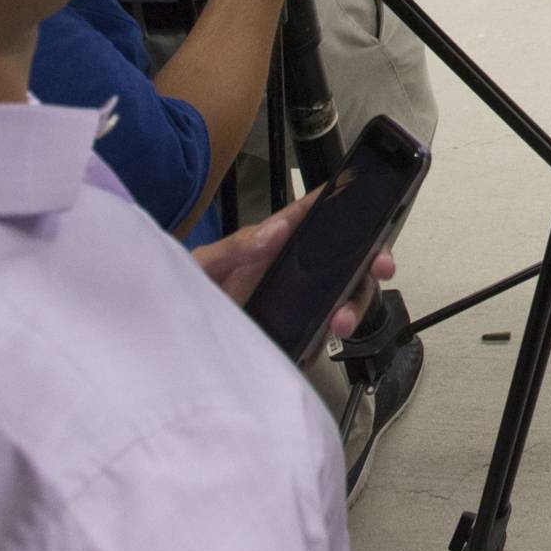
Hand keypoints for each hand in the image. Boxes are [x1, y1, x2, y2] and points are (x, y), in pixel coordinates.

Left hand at [192, 185, 398, 354]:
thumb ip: (234, 247)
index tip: (372, 213)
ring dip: (353, 306)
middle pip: (344, 259)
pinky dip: (328, 339)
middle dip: (370, 263)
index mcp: (272, 242)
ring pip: (342, 297)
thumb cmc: (188, 293)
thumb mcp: (204, 265)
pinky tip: (322, 342)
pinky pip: (320, 335)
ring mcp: (295, 303)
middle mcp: (290, 269)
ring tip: (340, 322)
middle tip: (380, 268)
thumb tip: (274, 231)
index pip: (316, 215)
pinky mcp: (292, 334)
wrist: (170, 341)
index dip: (348, 208)